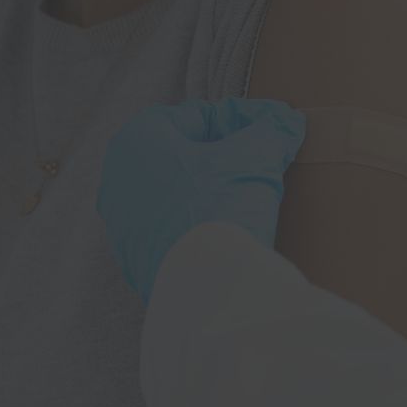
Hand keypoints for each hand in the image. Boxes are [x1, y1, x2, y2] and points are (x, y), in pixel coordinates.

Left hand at [98, 98, 306, 304]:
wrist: (205, 290)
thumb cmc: (218, 208)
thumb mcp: (254, 159)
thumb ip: (271, 132)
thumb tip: (286, 122)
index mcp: (136, 140)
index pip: (200, 116)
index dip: (243, 121)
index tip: (274, 130)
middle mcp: (120, 179)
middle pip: (186, 155)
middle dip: (227, 156)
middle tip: (264, 163)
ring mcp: (124, 225)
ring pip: (180, 194)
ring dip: (215, 192)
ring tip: (252, 198)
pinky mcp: (138, 261)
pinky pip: (176, 230)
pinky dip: (203, 224)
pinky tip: (231, 231)